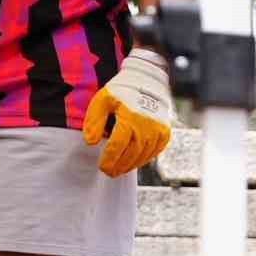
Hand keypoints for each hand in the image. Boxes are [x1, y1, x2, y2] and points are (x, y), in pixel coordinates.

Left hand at [83, 49, 173, 176]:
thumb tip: (90, 142)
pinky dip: (144, 159)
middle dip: (119, 166)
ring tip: (120, 170)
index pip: (116, 147)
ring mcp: (158, 132)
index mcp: (129, 120)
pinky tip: (134, 162)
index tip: (102, 167)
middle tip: (109, 173)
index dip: (108, 159)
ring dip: (131, 165)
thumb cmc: (122, 92)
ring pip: (143, 156)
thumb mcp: (102, 101)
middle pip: (130, 154)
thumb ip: (94, 122)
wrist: (148, 83)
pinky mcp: (165, 134)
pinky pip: (154, 152)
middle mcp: (146, 128)